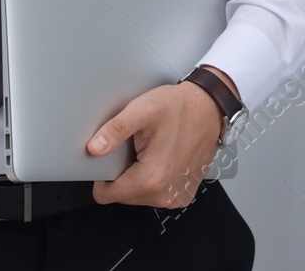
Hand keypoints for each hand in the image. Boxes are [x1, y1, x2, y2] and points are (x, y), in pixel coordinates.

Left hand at [86, 67, 237, 207]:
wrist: (210, 108)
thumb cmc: (179, 107)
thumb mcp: (143, 109)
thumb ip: (116, 129)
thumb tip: (94, 148)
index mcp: (152, 177)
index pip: (106, 195)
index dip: (102, 175)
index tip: (113, 156)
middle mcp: (165, 194)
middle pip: (122, 196)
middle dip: (123, 174)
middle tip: (136, 148)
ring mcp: (176, 197)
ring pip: (138, 196)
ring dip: (138, 177)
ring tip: (150, 151)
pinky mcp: (183, 195)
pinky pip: (155, 194)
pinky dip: (154, 179)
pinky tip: (162, 158)